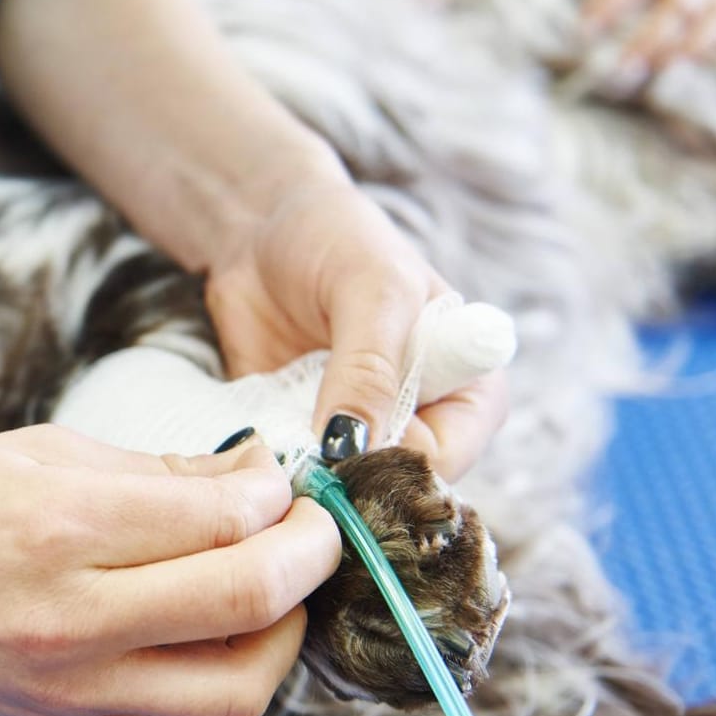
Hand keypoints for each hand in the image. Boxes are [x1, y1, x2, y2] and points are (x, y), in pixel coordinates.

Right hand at [0, 426, 341, 715]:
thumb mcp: (39, 452)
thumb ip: (156, 471)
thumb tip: (253, 479)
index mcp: (60, 527)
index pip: (224, 518)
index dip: (280, 493)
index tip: (284, 473)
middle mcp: (74, 618)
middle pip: (249, 600)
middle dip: (312, 555)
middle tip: (317, 523)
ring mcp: (73, 683)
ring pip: (240, 685)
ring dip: (287, 628)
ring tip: (281, 581)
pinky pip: (189, 711)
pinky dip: (235, 669)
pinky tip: (228, 623)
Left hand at [202, 180, 507, 480]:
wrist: (260, 227)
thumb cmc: (337, 240)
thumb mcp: (371, 292)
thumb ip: (370, 368)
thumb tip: (355, 447)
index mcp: (468, 390)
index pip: (447, 460)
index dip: (397, 469)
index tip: (342, 457)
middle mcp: (419, 423)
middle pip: (392, 488)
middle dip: (344, 481)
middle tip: (297, 456)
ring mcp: (358, 436)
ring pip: (338, 488)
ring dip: (301, 478)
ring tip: (270, 445)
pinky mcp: (301, 438)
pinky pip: (289, 472)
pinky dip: (268, 467)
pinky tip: (246, 447)